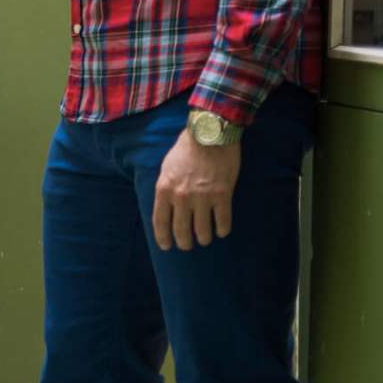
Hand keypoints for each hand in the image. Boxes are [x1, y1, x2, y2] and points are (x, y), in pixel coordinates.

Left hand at [153, 131, 238, 250]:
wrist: (210, 135)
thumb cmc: (186, 150)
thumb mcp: (166, 168)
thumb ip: (166, 188)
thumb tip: (167, 206)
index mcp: (164, 190)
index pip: (160, 222)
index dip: (163, 237)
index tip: (166, 246)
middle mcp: (181, 197)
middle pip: (181, 230)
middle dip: (184, 242)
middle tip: (187, 246)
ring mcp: (202, 198)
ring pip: (202, 230)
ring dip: (204, 238)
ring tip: (205, 239)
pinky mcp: (222, 195)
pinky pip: (222, 221)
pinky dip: (222, 230)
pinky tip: (222, 231)